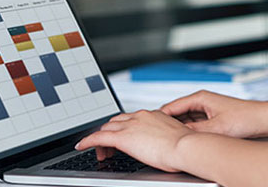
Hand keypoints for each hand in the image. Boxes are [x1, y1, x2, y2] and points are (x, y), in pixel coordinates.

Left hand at [75, 110, 193, 172]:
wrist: (185, 147)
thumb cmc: (185, 147)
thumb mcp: (174, 138)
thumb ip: (164, 137)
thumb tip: (163, 145)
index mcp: (153, 115)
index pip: (131, 118)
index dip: (123, 127)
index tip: (122, 136)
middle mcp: (140, 116)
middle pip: (116, 121)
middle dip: (110, 132)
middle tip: (109, 147)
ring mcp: (131, 125)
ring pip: (107, 128)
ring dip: (101, 139)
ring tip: (100, 151)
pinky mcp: (123, 137)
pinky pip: (99, 137)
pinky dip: (88, 141)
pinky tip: (81, 146)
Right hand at [160, 90, 267, 137]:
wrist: (262, 120)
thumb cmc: (244, 118)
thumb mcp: (215, 128)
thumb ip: (195, 132)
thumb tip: (178, 137)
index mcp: (200, 98)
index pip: (171, 107)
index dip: (158, 118)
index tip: (149, 127)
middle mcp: (202, 101)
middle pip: (176, 114)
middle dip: (167, 125)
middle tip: (156, 137)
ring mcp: (207, 109)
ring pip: (185, 120)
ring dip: (178, 129)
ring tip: (168, 141)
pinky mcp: (212, 118)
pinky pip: (194, 125)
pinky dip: (188, 132)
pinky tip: (186, 142)